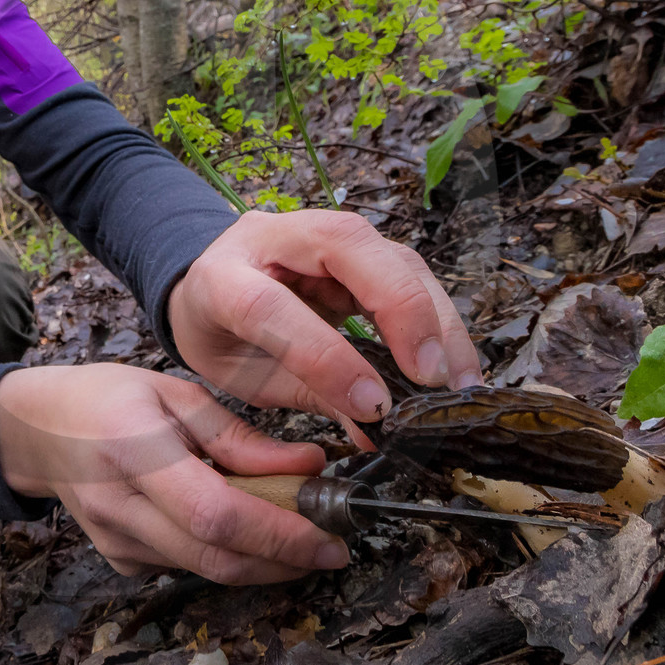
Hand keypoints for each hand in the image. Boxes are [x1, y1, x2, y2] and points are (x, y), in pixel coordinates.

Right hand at [0, 363, 349, 583]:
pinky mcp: (120, 560)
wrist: (37, 430)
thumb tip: (311, 465)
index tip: (329, 537)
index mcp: (133, 450)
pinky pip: (188, 567)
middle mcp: (119, 506)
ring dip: (264, 560)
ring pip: (207, 571)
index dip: (278, 535)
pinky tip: (243, 528)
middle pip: (216, 558)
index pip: (215, 514)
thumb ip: (241, 436)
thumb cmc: (109, 398)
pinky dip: (227, 553)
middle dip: (285, 560)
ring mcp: (116, 541)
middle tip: (332, 546)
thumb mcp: (175, 392)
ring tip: (301, 532)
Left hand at [167, 210, 481, 435]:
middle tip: (431, 377)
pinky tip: (453, 362)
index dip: (324, 354)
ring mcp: (321, 232)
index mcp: (221, 275)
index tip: (373, 405)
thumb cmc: (222, 335)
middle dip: (400, 309)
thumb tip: (374, 432)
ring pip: (390, 252)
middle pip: (347, 245)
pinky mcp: (361, 245)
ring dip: (434, 316)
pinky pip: (409, 269)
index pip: (270, 305)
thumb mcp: (246, 374)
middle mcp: (274, 237)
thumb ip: (306, 394)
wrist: (208, 289)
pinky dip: (438, 314)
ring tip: (457, 381)